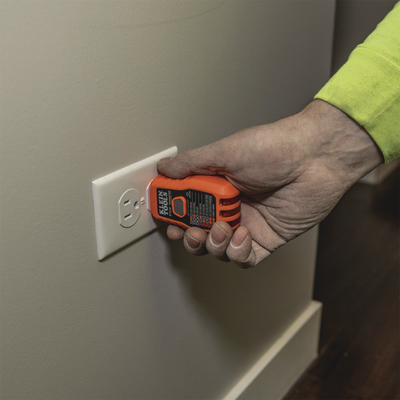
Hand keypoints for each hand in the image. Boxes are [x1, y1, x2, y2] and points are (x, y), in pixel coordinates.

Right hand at [157, 100, 382, 267]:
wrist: (316, 157)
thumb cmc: (273, 148)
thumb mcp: (225, 152)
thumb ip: (191, 163)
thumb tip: (164, 167)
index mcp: (217, 185)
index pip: (187, 206)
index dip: (174, 215)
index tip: (166, 219)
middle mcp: (231, 206)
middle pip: (200, 232)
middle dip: (190, 237)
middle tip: (190, 231)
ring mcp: (248, 224)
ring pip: (219, 249)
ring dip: (214, 245)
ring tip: (221, 229)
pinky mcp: (267, 239)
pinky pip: (245, 258)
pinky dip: (238, 252)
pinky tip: (241, 236)